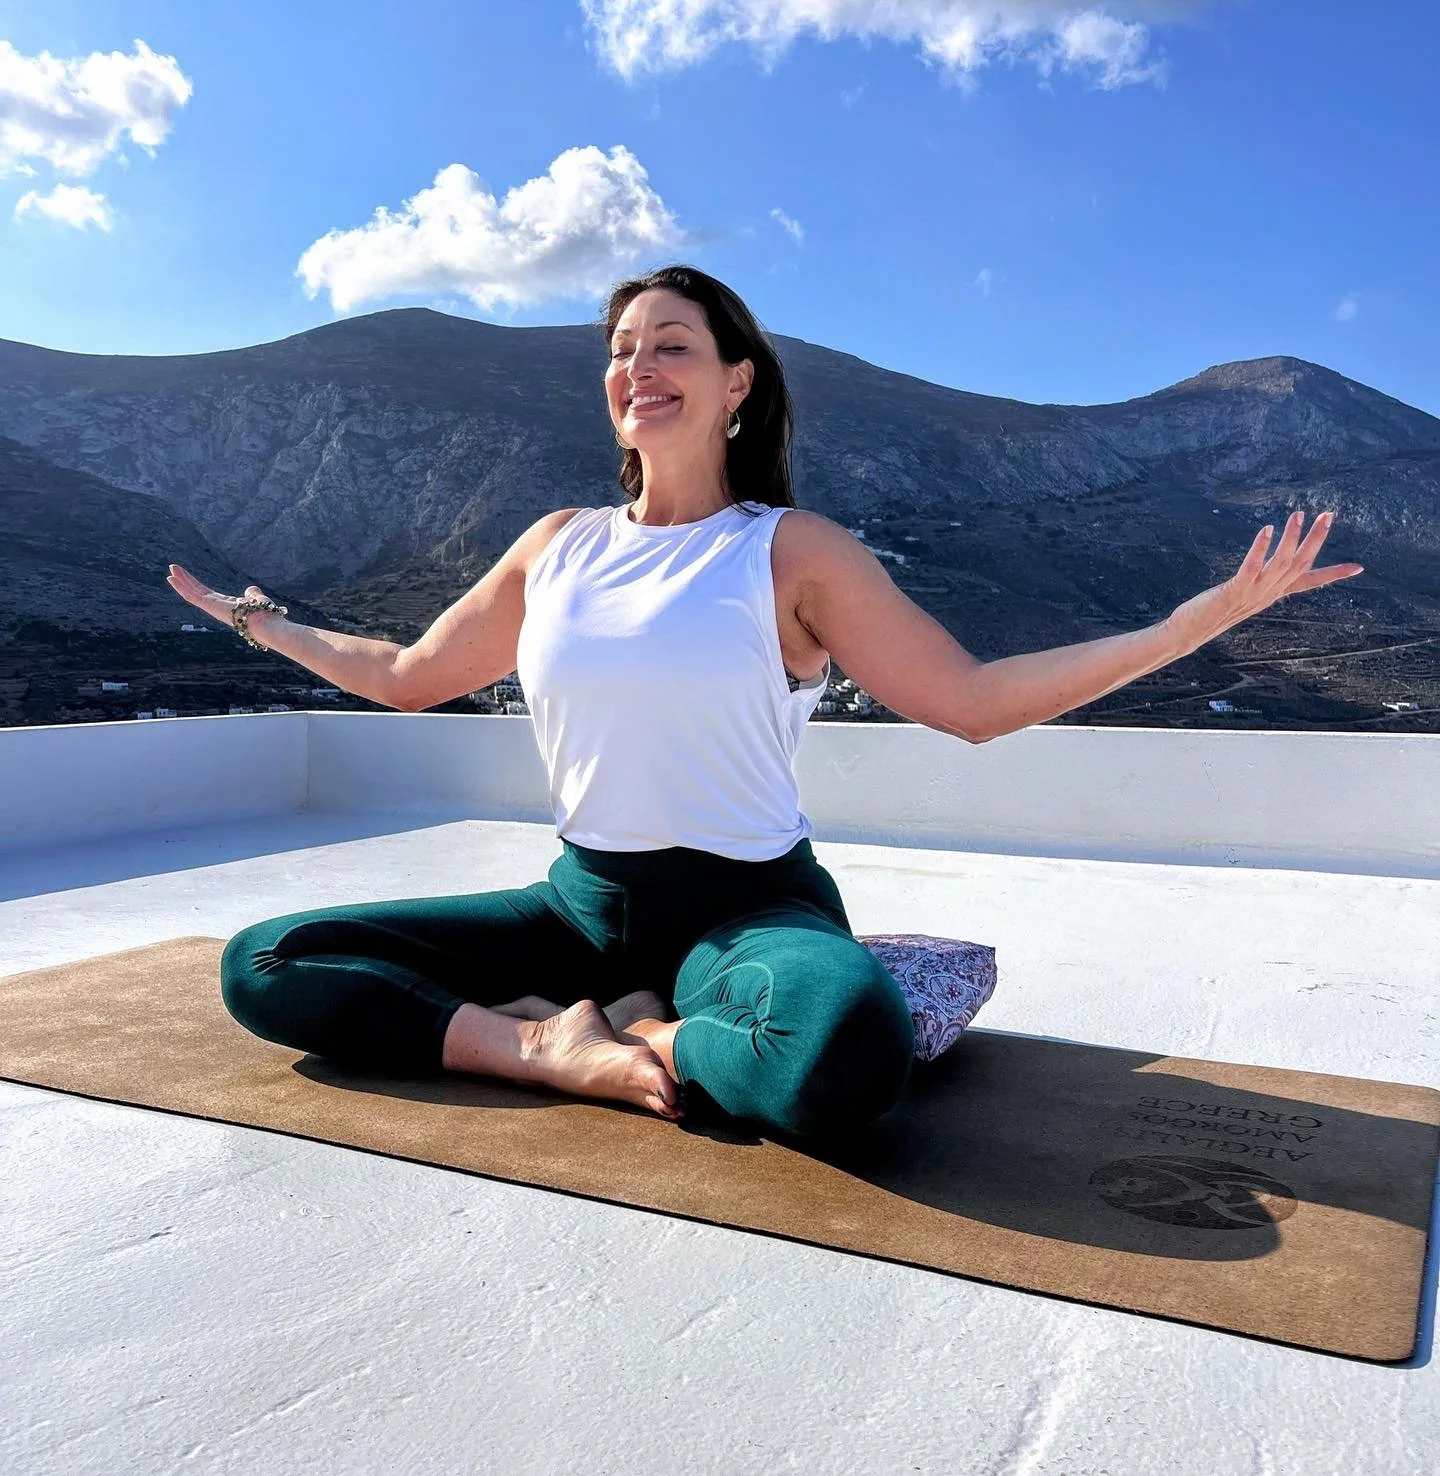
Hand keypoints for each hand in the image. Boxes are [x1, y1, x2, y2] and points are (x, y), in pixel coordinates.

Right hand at [167, 565, 281, 636]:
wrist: (265, 624)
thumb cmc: (264, 614)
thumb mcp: (257, 599)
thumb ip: (252, 594)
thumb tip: (251, 590)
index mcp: (226, 605)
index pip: (206, 594)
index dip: (196, 585)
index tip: (186, 577)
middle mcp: (217, 607)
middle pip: (196, 591)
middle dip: (185, 580)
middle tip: (173, 569)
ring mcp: (212, 607)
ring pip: (192, 593)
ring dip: (181, 581)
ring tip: (171, 569)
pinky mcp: (210, 606)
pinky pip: (192, 595)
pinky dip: (182, 586)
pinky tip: (172, 578)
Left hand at [1168, 508, 1364, 645]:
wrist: (1189, 633)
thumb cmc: (1212, 611)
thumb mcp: (1243, 595)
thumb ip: (1257, 582)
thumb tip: (1267, 572)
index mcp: (1272, 594)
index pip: (1308, 582)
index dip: (1333, 574)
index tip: (1359, 567)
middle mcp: (1267, 594)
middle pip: (1300, 564)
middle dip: (1316, 539)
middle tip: (1329, 514)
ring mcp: (1252, 593)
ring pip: (1280, 564)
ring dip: (1291, 538)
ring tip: (1298, 514)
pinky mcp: (1234, 591)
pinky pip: (1251, 567)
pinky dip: (1260, 548)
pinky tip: (1266, 530)